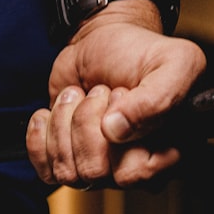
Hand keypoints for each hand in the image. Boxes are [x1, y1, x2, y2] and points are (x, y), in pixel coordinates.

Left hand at [26, 0, 205, 188]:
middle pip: (95, 172)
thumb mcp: (173, 63)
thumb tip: (115, 131)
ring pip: (68, 172)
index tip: (122, 95)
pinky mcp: (67, 158)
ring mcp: (99, 166)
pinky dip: (40, 136)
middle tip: (100, 91)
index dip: (122, 135)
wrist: (105, 40)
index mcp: (167, 154)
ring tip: (79, 95)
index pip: (136, 173)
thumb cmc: (142, 53)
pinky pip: (45, 170)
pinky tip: (52, 112)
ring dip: (64, 122)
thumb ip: (157, 98)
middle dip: (87, 121)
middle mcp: (132, 166)